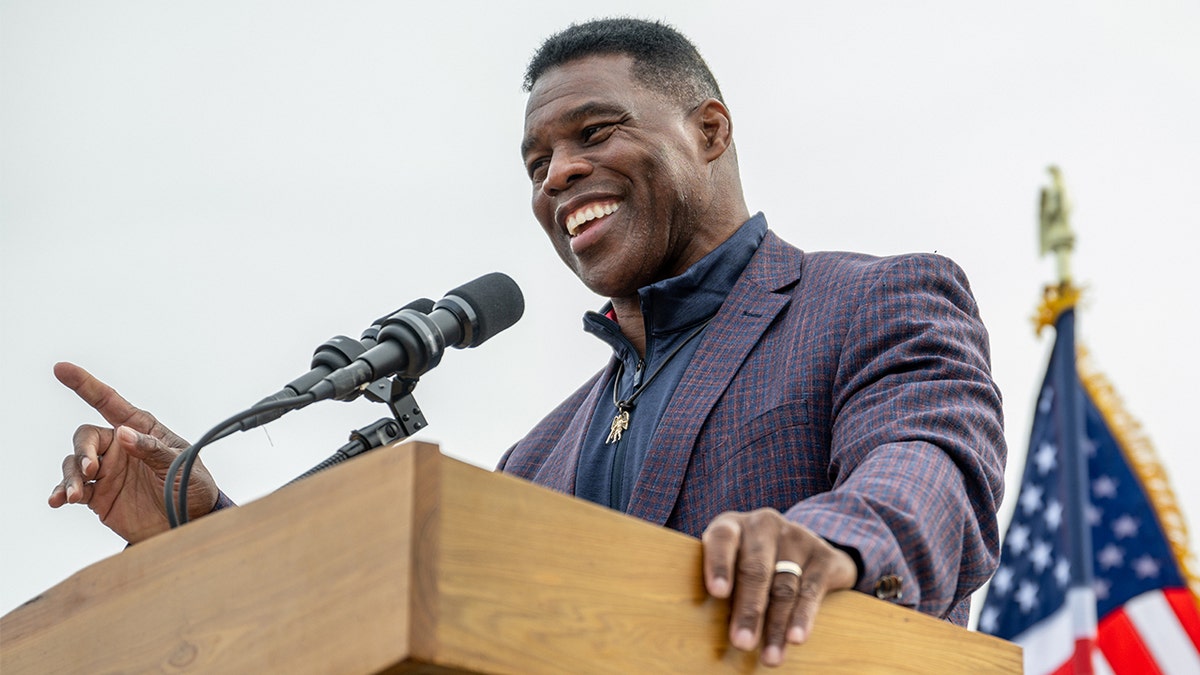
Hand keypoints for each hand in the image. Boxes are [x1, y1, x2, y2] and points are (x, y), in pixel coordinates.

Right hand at [48, 362, 218, 542]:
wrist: (191, 523)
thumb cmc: (192, 487)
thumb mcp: (181, 464)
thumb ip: (153, 450)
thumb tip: (124, 434)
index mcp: (142, 429)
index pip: (109, 402)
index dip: (85, 384)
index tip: (61, 369)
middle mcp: (120, 447)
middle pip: (86, 437)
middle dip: (83, 451)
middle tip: (92, 469)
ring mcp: (108, 471)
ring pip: (74, 463)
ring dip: (70, 477)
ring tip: (74, 494)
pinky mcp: (99, 495)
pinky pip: (73, 489)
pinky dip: (62, 492)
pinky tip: (58, 500)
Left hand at [702, 508, 857, 666]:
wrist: (803, 546)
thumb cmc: (750, 562)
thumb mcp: (730, 564)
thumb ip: (721, 585)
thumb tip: (703, 628)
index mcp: (733, 525)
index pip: (722, 539)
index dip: (719, 564)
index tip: (717, 593)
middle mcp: (764, 524)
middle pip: (756, 570)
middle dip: (749, 610)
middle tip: (742, 643)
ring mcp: (796, 537)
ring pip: (784, 586)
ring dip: (776, 625)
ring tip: (770, 657)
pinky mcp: (824, 555)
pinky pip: (811, 590)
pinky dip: (802, 617)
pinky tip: (796, 638)